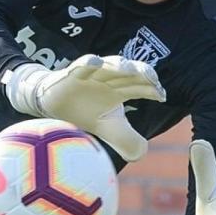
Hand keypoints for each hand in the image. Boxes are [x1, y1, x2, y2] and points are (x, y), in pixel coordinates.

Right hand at [4, 54, 165, 161]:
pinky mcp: (73, 74)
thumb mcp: (108, 129)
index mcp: (121, 90)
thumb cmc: (85, 112)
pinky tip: (95, 62)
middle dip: (143, 74)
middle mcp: (110, 79)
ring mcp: (92, 74)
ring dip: (120, 65)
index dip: (152, 90)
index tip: (161, 96)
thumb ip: (126, 140)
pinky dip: (88, 62)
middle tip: (153, 79)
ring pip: (109, 65)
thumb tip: (142, 152)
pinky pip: (81, 65)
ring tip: (130, 69)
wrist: (54, 105)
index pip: (141, 87)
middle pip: (130, 73)